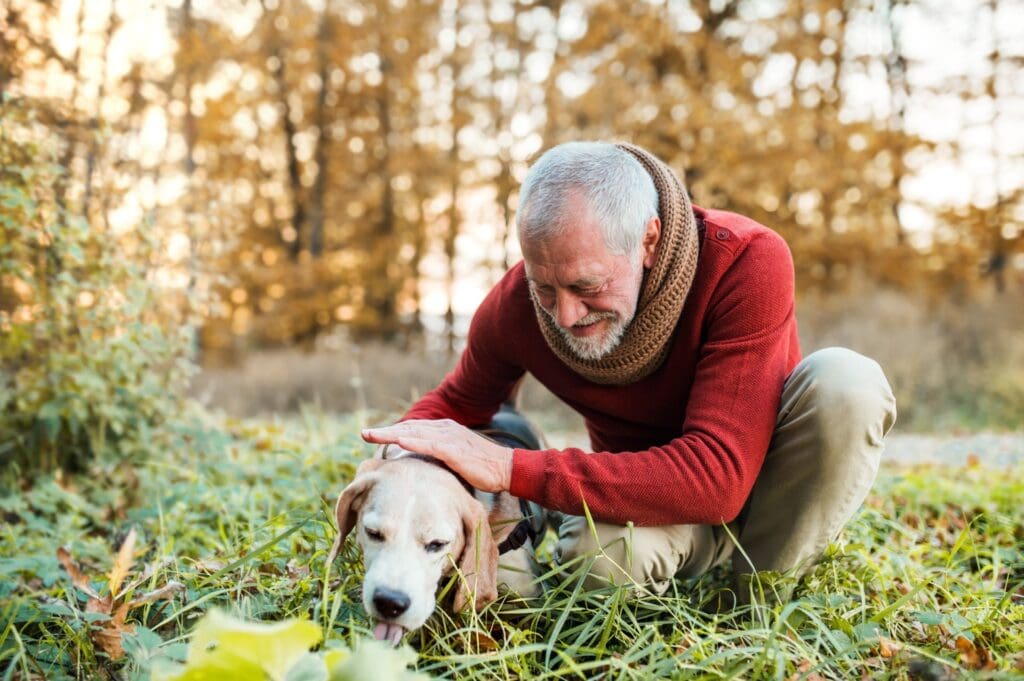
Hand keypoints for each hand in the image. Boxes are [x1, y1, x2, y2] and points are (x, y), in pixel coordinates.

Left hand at [361, 419, 512, 492]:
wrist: (506, 468)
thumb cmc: (484, 468)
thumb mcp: (458, 459)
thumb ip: (441, 457)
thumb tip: (426, 467)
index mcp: (445, 431)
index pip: (414, 429)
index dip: (393, 432)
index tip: (376, 436)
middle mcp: (445, 429)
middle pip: (409, 428)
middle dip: (385, 431)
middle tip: (365, 434)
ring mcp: (449, 438)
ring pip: (414, 433)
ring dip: (391, 434)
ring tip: (372, 435)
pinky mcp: (454, 450)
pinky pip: (429, 444)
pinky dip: (412, 442)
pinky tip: (398, 442)